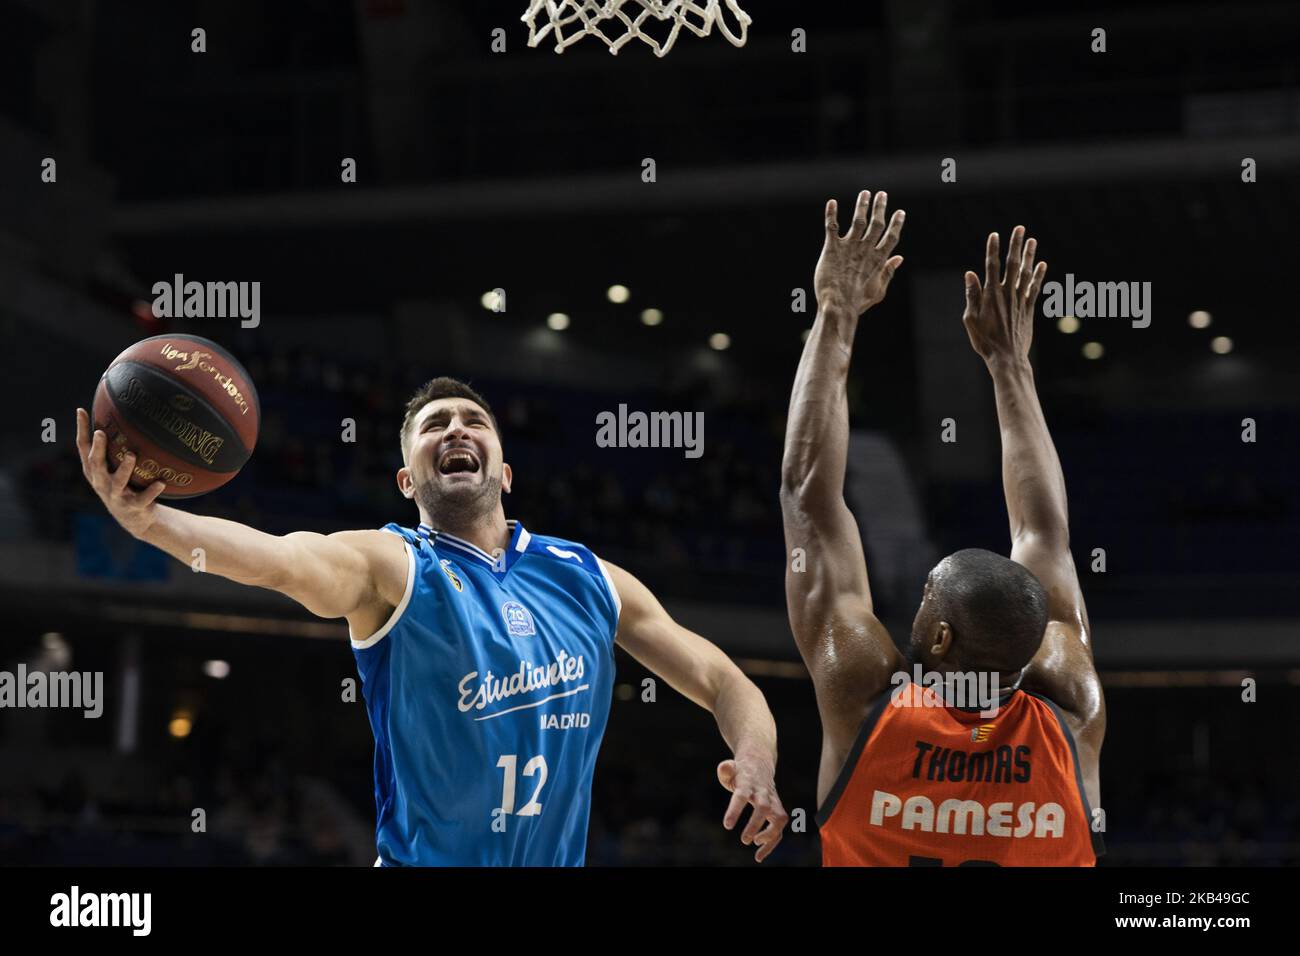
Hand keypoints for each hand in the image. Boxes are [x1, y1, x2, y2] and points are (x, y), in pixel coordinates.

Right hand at [76, 407, 165, 538]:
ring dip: (123, 469)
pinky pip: (143, 498)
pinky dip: (152, 491)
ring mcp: (116, 495)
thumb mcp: (115, 466)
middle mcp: (101, 482)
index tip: (81, 410)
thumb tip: (124, 413)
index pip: (83, 448)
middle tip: (101, 432)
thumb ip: (115, 446)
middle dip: (98, 449)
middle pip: (95, 464)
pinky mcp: (133, 507)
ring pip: (117, 482)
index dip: (81, 430)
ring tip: (131, 456)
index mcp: (94, 470)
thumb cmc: (124, 484)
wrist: (135, 518)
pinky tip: (161, 482)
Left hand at [718, 753, 788, 862]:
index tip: (727, 826)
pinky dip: (771, 844)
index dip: (735, 810)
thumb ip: (726, 769)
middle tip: (744, 840)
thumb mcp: (731, 768)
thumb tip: (724, 767)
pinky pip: (779, 829)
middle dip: (755, 824)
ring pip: (778, 819)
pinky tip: (759, 856)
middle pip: (764, 807)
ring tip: (757, 852)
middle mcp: (763, 792)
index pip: (742, 795)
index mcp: (748, 783)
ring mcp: (772, 802)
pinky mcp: (776, 811)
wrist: (760, 764)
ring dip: (769, 836)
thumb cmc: (740, 771)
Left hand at [814, 189, 904, 316]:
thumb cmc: (858, 302)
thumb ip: (888, 273)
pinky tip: (832, 202)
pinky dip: (832, 213)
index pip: (891, 236)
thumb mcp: (878, 291)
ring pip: (858, 221)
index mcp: (878, 260)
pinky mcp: (832, 249)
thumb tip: (899, 258)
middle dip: (880, 207)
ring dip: (862, 205)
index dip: (896, 223)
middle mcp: (865, 250)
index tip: (900, 212)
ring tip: (864, 193)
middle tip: (882, 194)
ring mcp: (849, 247)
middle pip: (876, 224)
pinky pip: (832, 226)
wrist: (837, 305)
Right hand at [961, 225, 1046, 363]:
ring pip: (1026, 273)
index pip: (992, 266)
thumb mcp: (970, 319)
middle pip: (1012, 264)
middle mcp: (1007, 294)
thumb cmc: (985, 341)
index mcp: (991, 295)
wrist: (1007, 357)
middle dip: (1016, 245)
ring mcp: (1020, 301)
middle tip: (1020, 228)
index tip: (994, 235)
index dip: (993, 249)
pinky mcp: (1029, 309)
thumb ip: (972, 295)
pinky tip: (1042, 264)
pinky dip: (1038, 276)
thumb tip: (970, 273)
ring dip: (1029, 256)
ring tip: (1032, 240)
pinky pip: (1035, 288)